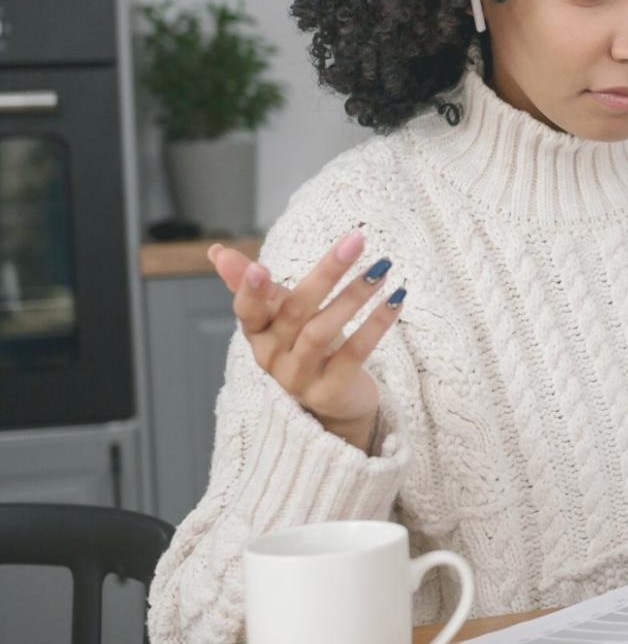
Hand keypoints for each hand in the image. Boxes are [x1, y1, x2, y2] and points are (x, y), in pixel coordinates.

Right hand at [209, 232, 403, 451]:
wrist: (330, 402)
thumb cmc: (301, 346)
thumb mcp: (277, 314)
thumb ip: (250, 284)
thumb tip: (216, 251)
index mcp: (257, 333)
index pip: (248, 311)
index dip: (251, 292)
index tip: (258, 267)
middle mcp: (272, 357)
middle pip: (296, 311)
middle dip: (326, 273)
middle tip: (356, 241)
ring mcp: (299, 377)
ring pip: (323, 331)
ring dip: (354, 296)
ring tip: (381, 269)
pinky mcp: (330, 391)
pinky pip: (354, 353)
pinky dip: (376, 325)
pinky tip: (396, 299)